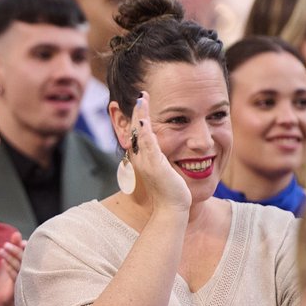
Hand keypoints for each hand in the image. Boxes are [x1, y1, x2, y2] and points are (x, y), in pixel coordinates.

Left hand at [0, 233, 25, 305]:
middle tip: (7, 244)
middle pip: (26, 259)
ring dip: (11, 258)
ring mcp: (26, 281)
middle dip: (16, 251)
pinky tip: (2, 262)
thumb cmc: (9, 280)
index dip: (26, 247)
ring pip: (20, 267)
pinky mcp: (20, 289)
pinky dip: (9, 268)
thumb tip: (16, 234)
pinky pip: (15, 277)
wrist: (4, 303)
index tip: (21, 241)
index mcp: (29, 266)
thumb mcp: (11, 261)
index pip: (30, 254)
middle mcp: (30, 273)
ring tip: (1, 250)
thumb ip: (14, 247)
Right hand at [130, 92, 190, 211]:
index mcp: (143, 160)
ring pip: (138, 132)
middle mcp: (140, 159)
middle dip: (136, 112)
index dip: (138, 119)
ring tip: (141, 98)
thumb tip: (170, 155)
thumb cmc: (172, 194)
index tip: (142, 105)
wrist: (173, 209)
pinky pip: (146, 140)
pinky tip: (144, 116)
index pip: (137, 135)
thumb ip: (164, 163)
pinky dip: (144, 126)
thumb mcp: (167, 174)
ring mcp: (145, 160)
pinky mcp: (153, 162)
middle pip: (133, 131)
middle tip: (139, 96)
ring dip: (139, 114)